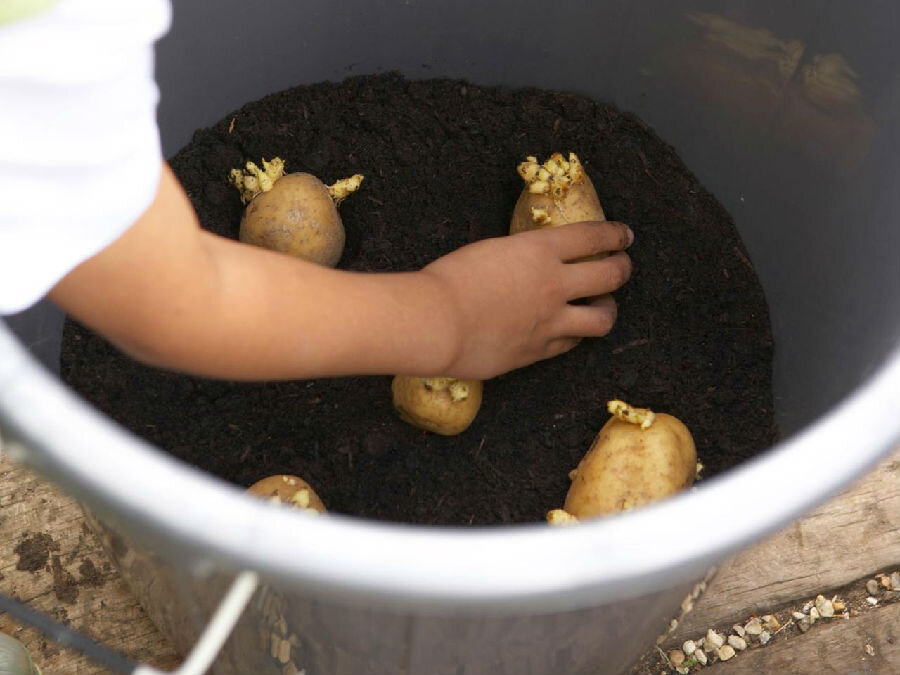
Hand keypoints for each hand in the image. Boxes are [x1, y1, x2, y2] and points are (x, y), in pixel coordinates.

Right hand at [422, 220, 632, 378]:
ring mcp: (550, 321)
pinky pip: (570, 343)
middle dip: (622, 268)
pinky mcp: (538, 351)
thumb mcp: (491, 251)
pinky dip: (574, 334)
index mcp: (540, 250)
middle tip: (622, 266)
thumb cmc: (449, 279)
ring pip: (602, 318)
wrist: (437, 323)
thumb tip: (533, 263)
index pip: (594, 237)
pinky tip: (569, 330)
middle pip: (610, 276)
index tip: (624, 235)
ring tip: (603, 306)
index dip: (615, 235)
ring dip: (608, 309)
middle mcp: (554, 284)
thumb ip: (521, 256)